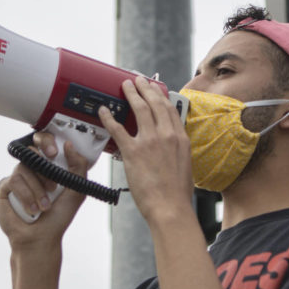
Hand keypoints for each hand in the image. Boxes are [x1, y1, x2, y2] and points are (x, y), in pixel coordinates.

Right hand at [0, 131, 87, 248]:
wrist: (41, 237)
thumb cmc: (58, 217)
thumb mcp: (76, 192)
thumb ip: (78, 167)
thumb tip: (69, 145)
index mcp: (50, 168)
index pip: (45, 143)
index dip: (47, 142)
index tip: (55, 153)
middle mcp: (34, 170)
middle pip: (31, 150)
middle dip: (42, 162)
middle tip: (51, 179)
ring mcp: (19, 178)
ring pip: (24, 168)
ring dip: (37, 189)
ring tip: (44, 206)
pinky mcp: (6, 187)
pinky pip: (13, 181)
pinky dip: (25, 196)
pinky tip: (31, 209)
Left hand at [98, 76, 193, 227]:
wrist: (170, 207)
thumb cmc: (177, 193)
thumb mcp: (184, 165)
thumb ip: (177, 151)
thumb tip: (170, 146)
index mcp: (180, 139)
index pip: (170, 110)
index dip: (160, 96)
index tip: (154, 89)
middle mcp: (166, 136)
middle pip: (155, 103)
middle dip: (145, 88)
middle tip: (138, 80)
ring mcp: (150, 142)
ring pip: (139, 109)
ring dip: (131, 94)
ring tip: (125, 86)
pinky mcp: (133, 152)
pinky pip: (118, 129)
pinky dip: (109, 117)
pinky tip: (103, 110)